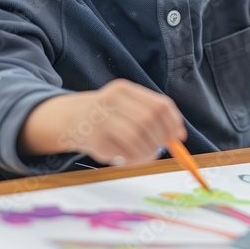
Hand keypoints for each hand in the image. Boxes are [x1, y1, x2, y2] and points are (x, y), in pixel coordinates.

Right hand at [20, 80, 186, 165]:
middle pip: (149, 121)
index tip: (179, 137)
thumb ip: (149, 114)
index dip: (173, 122)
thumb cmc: (106, 114)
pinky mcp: (94, 140)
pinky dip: (133, 159)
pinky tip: (130, 157)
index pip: (159, 104)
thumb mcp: (124, 104)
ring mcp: (100, 120)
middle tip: (162, 148)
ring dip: (148, 151)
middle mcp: (111, 101)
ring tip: (147, 155)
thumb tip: (176, 136)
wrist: (70, 119)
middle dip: (161, 139)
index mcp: (123, 89)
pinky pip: (122, 152)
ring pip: (136, 138)